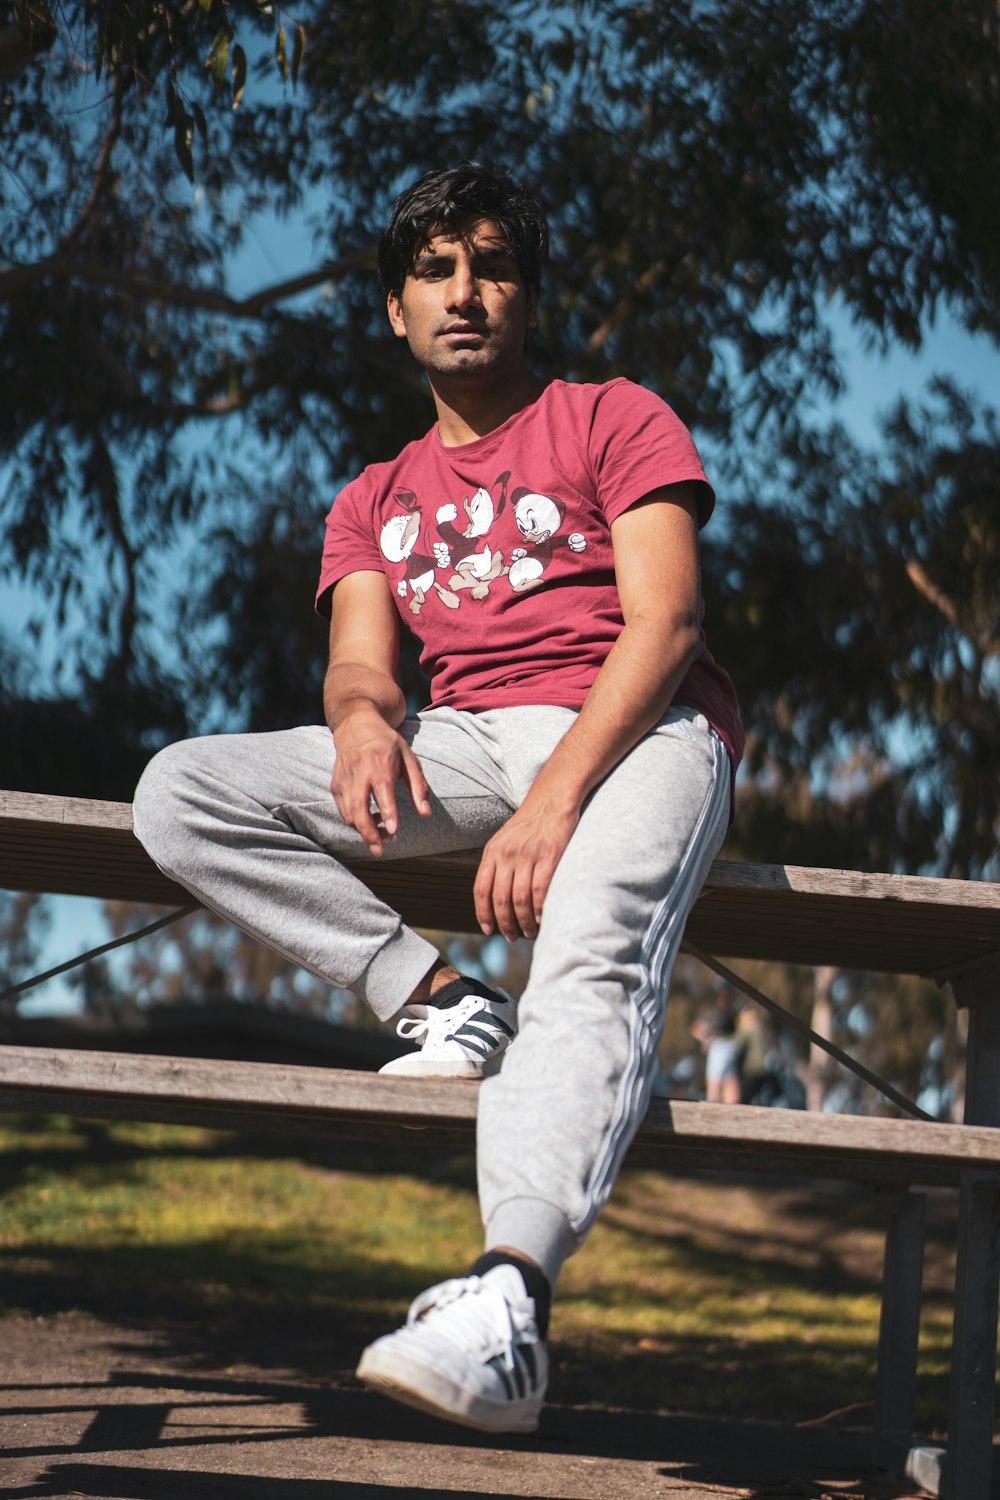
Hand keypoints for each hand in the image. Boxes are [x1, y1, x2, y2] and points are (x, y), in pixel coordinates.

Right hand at [331, 710, 430, 855]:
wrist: (355, 725)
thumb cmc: (387, 743)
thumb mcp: (409, 757)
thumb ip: (418, 786)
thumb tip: (426, 813)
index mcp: (379, 762)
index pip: (382, 790)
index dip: (388, 811)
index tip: (393, 831)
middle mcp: (358, 772)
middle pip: (358, 808)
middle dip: (368, 832)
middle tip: (380, 851)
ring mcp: (344, 779)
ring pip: (348, 813)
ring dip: (363, 830)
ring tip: (381, 833)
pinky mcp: (335, 785)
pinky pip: (343, 810)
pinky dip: (355, 821)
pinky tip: (370, 820)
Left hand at [474, 793, 579, 939]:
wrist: (552, 799)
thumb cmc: (530, 823)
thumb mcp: (504, 840)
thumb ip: (498, 864)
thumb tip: (494, 897)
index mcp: (493, 852)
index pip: (481, 889)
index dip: (483, 913)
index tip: (488, 929)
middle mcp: (507, 854)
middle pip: (501, 899)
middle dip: (505, 923)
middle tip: (511, 937)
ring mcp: (528, 855)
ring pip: (521, 899)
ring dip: (524, 922)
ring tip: (529, 932)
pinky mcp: (550, 855)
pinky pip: (541, 889)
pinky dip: (540, 909)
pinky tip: (542, 919)